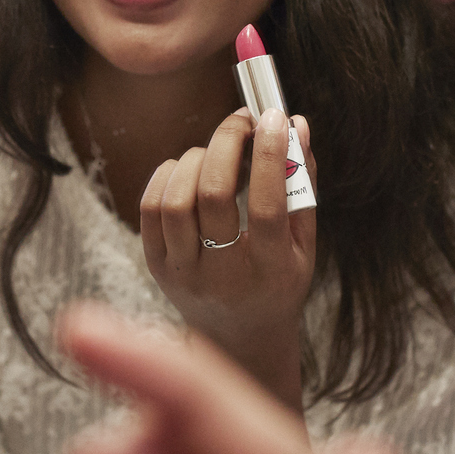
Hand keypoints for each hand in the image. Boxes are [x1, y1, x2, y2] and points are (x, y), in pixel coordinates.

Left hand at [138, 109, 315, 396]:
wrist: (238, 337)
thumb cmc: (278, 281)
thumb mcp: (304, 243)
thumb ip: (303, 184)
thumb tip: (296, 124)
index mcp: (270, 272)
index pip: (267, 206)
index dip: (270, 155)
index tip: (274, 116)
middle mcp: (223, 276)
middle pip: (213, 195)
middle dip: (227, 143)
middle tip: (242, 120)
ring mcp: (183, 274)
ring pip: (176, 200)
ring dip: (197, 158)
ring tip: (217, 151)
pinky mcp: (156, 267)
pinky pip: (150, 209)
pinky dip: (167, 175)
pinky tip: (189, 168)